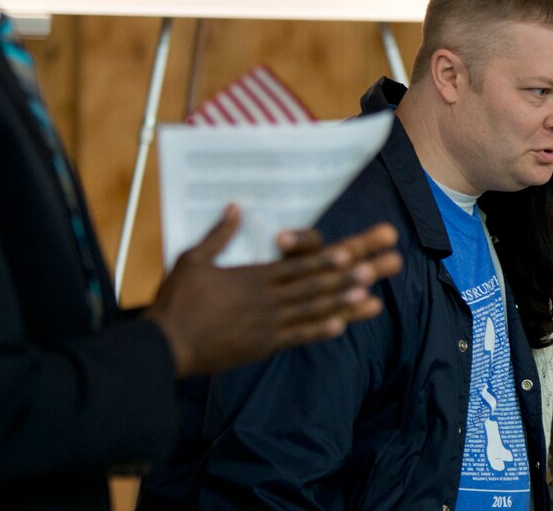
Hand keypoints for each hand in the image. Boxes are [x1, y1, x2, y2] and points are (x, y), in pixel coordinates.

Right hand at [146, 205, 401, 377]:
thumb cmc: (177, 301)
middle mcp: (269, 299)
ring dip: (346, 303)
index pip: (300, 265)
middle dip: (355, 274)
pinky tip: (341, 326)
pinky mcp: (263, 345)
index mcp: (254, 276)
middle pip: (318, 284)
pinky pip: (297, 336)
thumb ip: (218, 235)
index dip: (331, 259)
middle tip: (387, 265)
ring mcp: (269, 324)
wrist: (165, 347)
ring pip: (315, 311)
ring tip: (374, 297)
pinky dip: (319, 331)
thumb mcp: (193, 260)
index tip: (357, 251)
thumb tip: (234, 207)